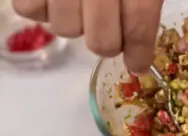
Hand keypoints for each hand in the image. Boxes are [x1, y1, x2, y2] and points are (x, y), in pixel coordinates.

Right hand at [12, 0, 163, 72]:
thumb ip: (146, 3)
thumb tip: (145, 37)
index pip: (139, 28)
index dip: (139, 53)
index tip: (138, 66)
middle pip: (102, 42)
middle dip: (108, 43)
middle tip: (108, 30)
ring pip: (66, 29)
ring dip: (75, 22)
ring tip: (79, 3)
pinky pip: (31, 10)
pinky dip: (42, 7)